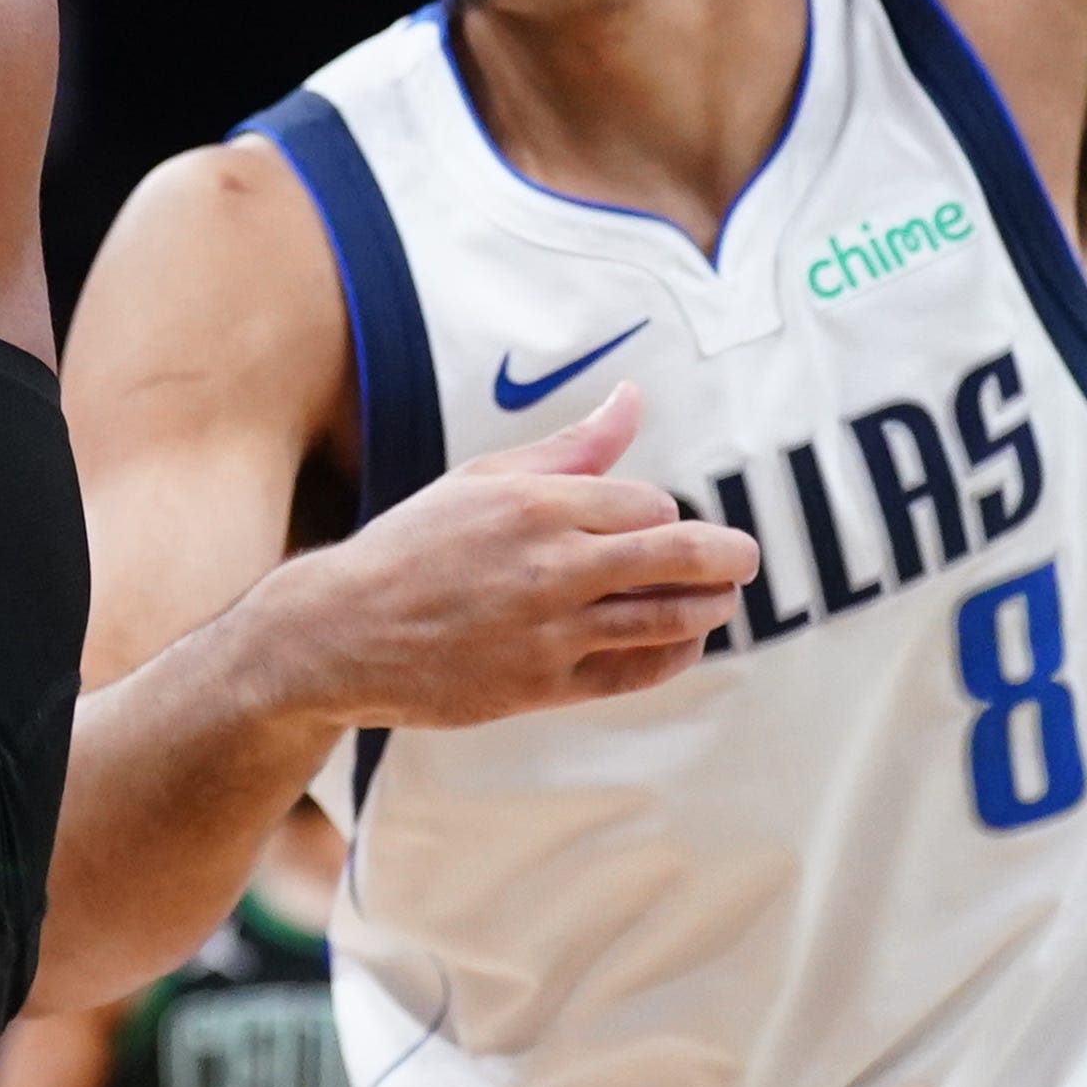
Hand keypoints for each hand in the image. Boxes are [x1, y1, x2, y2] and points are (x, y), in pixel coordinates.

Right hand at [269, 385, 755, 729]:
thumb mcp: (485, 479)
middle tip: (745, 557)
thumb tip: (632, 398)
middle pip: (679, 557)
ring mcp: (550, 632)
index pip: (649, 504)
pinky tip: (682, 643)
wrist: (342, 631)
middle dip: (728, 556)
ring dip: (708, 607)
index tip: (658, 521)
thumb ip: (571, 447)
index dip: (665, 513)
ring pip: (667, 619)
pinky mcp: (543, 687)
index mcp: (536, 504)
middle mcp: (551, 566)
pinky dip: (673, 656)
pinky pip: (634, 672)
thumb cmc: (415, 546)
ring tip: (719, 599)